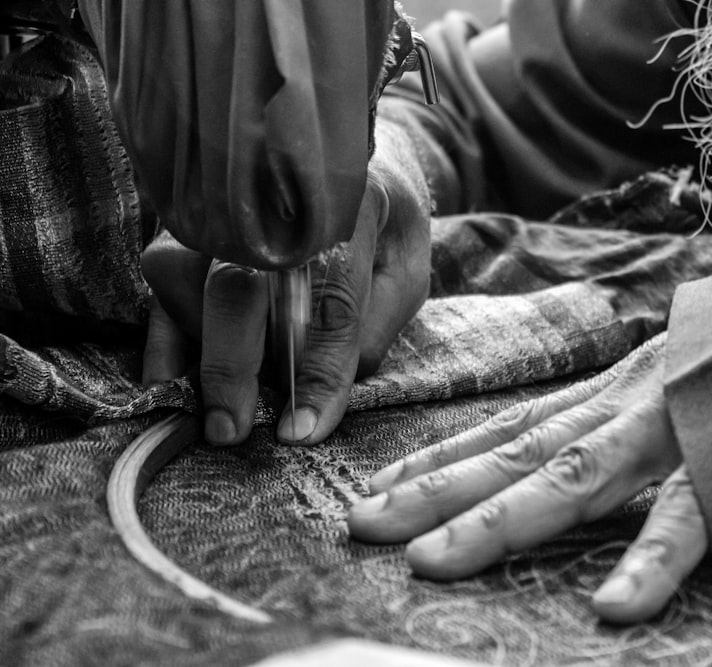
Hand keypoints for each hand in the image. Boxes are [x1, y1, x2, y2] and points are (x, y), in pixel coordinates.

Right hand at [140, 152, 430, 445]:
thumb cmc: (381, 225)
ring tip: (221, 404)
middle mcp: (274, 197)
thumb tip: (319, 390)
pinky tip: (174, 381)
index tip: (303, 429)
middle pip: (240, 284)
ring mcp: (222, 205)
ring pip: (185, 280)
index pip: (332, 295)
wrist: (337, 161)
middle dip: (232, 366)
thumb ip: (376, 327)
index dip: (318, 369)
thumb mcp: (406, 272)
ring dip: (200, 351)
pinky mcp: (186, 223)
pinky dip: (165, 337)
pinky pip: (158, 282)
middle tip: (232, 430)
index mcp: (351, 202)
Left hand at [347, 335, 708, 623]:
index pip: (507, 426)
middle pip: (514, 451)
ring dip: (501, 520)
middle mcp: (622, 406)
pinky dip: (650, 562)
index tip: (376, 487)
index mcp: (606, 392)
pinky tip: (612, 607)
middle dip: (434, 491)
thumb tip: (556, 446)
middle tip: (362, 526)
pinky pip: (688, 520)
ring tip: (435, 564)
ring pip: (574, 477)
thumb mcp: (660, 377)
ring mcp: (671, 431)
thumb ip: (609, 412)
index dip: (437, 458)